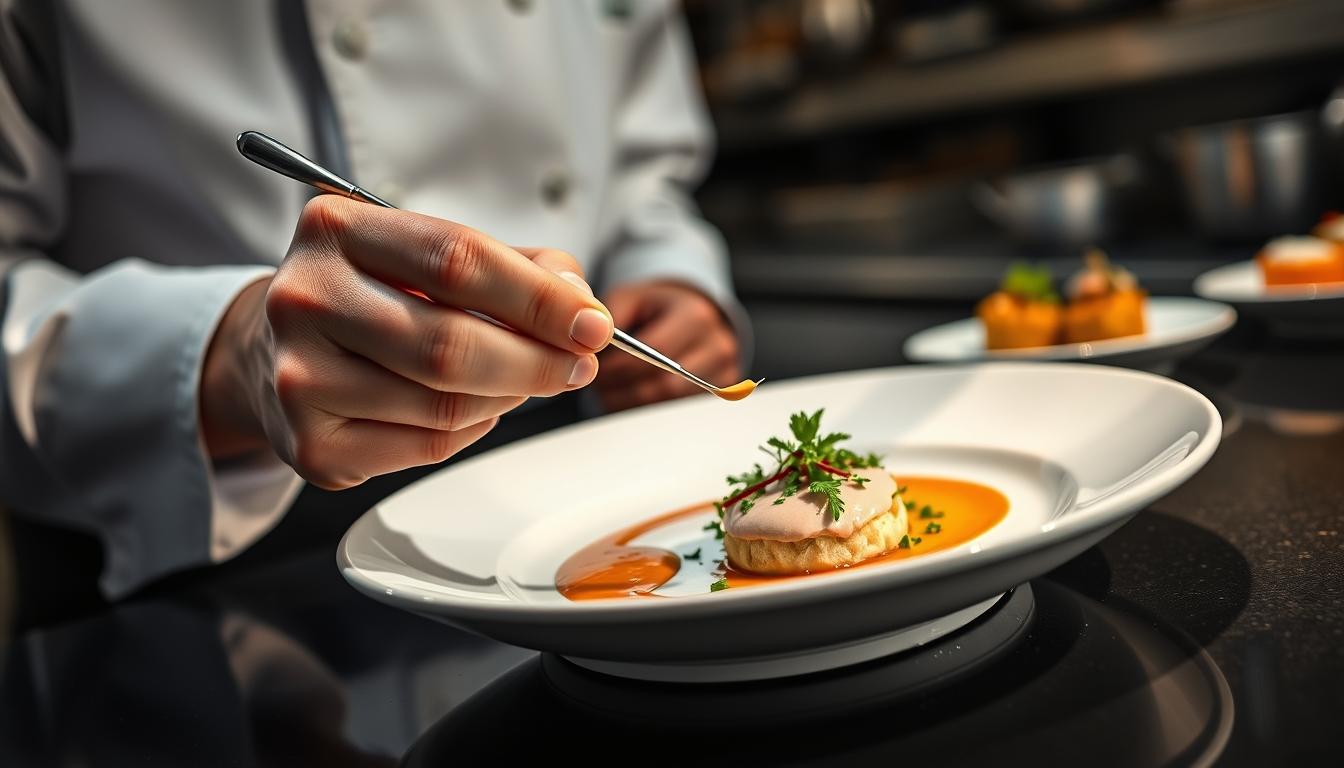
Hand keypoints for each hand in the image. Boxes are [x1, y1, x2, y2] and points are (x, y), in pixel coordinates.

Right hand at [200, 195, 612, 489]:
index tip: (594, 325)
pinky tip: (471, 409)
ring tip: (520, 382)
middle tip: (578, 367)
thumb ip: (519, 268)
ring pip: (445, 405)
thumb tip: (582, 307)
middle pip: (451, 344)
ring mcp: (298, 376)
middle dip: (537, 361)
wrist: (276, 350)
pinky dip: (470, 432)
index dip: (539, 299)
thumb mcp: (435, 256)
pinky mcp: (308, 444)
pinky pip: (425, 447)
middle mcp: (305, 298)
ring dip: (507, 398)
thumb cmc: (378, 295)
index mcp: (337, 229)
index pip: (458, 261)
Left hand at [595, 280, 739, 411]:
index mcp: (696, 315)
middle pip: (664, 384)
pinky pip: (678, 411)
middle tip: (598, 390)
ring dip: (632, 404)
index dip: (622, 368)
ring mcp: (724, 371)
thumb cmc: (656, 309)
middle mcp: (718, 345)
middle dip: (624, 391)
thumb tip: (591, 341)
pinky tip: (628, 400)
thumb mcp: (632, 298)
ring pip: (669, 403)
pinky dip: (647, 410)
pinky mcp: (720, 391)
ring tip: (609, 395)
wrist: (692, 315)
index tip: (597, 372)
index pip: (656, 353)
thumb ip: (612, 315)